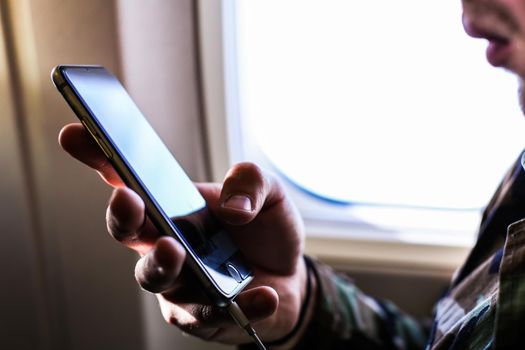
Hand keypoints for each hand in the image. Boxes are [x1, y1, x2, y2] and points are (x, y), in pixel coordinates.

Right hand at [59, 123, 310, 345]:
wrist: (288, 277)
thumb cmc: (264, 231)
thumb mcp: (269, 193)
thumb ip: (252, 182)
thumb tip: (233, 207)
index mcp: (173, 208)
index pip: (130, 181)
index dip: (100, 158)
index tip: (75, 133)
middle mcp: (166, 244)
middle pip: (128, 233)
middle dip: (122, 217)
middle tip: (129, 200)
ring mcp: (179, 282)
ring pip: (154, 278)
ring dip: (161, 264)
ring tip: (176, 250)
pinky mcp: (202, 316)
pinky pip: (210, 315)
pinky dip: (241, 305)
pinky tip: (264, 294)